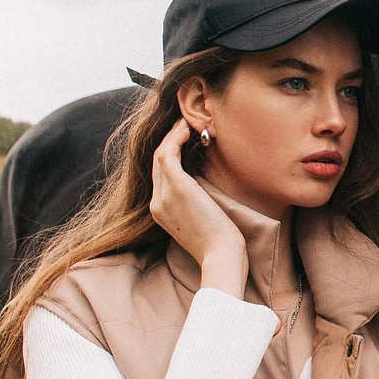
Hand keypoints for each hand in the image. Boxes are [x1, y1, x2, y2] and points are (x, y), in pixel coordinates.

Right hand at [149, 119, 246, 295]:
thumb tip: (205, 189)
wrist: (222, 255)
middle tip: (185, 125)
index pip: (160, 176)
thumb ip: (196, 203)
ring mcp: (164, 196)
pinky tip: (187, 129)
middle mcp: (157, 203)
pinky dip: (175, 138)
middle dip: (169, 141)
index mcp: (161, 212)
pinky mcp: (177, 188)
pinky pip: (167, 154)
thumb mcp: (202, 220)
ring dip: (172, 135)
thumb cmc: (220, 241)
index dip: (170, 154)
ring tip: (187, 123)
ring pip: (160, 155)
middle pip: (157, 163)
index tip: (184, 139)